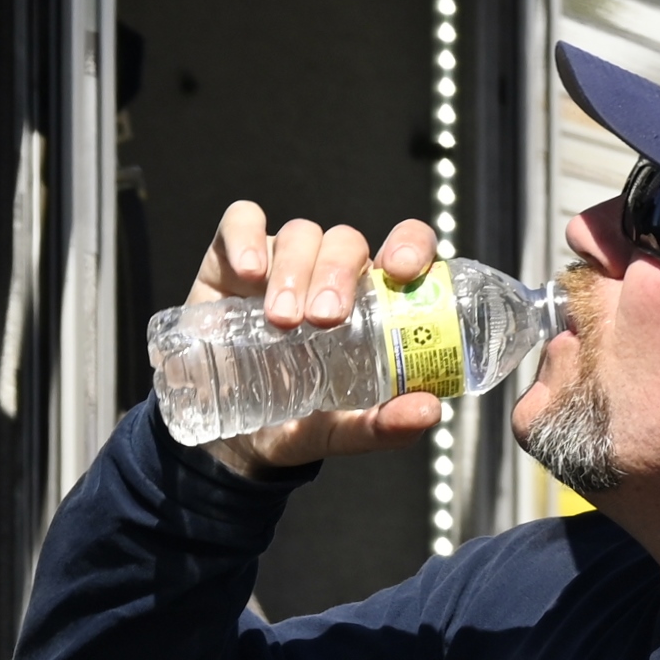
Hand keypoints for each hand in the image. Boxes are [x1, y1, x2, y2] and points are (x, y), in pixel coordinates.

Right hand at [189, 200, 445, 476]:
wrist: (234, 438)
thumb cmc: (300, 420)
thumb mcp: (344, 430)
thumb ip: (384, 425)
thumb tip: (427, 410)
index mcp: (373, 302)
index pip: (406, 248)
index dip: (411, 245)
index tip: (402, 271)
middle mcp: (332, 273)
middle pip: (348, 242)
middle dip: (338, 274)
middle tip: (325, 319)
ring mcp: (283, 261)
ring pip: (301, 234)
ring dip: (294, 271)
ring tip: (281, 320)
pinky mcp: (232, 258)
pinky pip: (242, 222)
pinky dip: (246, 238)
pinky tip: (247, 273)